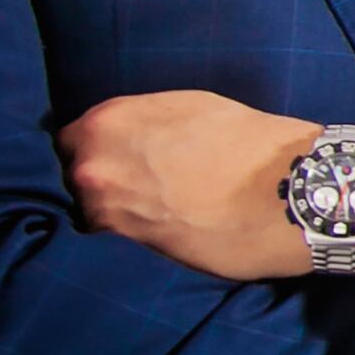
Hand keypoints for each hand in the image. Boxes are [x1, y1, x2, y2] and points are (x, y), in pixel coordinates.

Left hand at [59, 91, 354, 281]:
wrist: (288, 192)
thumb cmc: (250, 143)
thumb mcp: (191, 108)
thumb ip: (143, 122)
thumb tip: (124, 139)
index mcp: (108, 121)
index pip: (68, 140)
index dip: (91, 150)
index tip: (111, 160)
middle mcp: (94, 163)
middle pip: (67, 176)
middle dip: (92, 181)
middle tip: (127, 188)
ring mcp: (106, 208)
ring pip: (83, 210)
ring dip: (105, 210)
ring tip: (143, 212)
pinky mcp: (126, 247)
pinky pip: (107, 237)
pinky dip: (121, 236)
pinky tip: (152, 230)